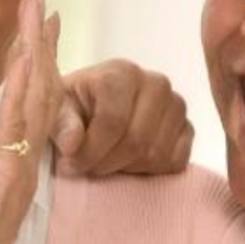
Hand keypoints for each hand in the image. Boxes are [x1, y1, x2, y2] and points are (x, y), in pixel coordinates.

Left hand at [52, 59, 191, 176]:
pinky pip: (175, 162)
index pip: (113, 121)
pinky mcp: (187, 129)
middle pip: (136, 141)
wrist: (94, 105)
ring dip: (125, 169)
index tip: (70, 164)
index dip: (90, 151)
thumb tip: (71, 144)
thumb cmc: (74, 105)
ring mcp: (176, 106)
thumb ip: (61, 123)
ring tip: (103, 162)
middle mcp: (156, 83)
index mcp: (122, 72)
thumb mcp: (57, 109)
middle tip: (85, 168)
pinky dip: (149, 171)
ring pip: (155, 155)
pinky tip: (127, 162)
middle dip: (105, 163)